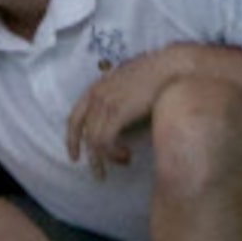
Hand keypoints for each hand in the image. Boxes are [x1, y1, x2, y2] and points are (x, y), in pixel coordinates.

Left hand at [65, 47, 188, 178]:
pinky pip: (105, 141)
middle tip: (98, 174)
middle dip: (90, 157)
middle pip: (84, 133)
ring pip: (94, 141)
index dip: (72, 139)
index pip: (74, 117)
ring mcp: (105, 103)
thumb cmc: (154, 76)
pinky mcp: (117, 112)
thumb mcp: (128, 85)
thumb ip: (118, 99)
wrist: (169, 67)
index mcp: (96, 88)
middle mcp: (96, 96)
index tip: (75, 156)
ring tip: (122, 164)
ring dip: (106, 158)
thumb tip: (120, 119)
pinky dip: (113, 153)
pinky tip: (127, 156)